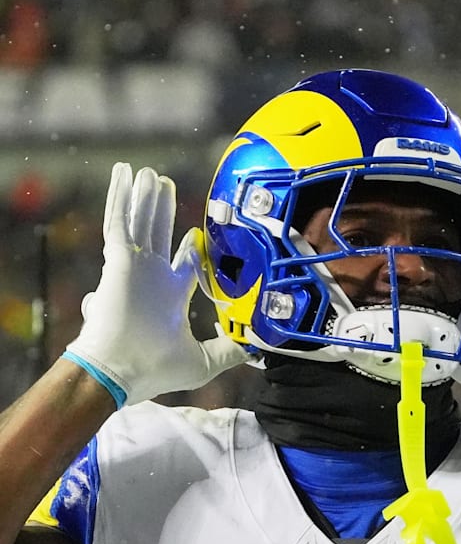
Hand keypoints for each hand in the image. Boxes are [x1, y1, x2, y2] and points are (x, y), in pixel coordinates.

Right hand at [65, 163, 249, 404]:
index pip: (182, 265)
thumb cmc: (153, 370)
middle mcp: (151, 278)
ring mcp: (134, 267)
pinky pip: (119, 221)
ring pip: (140, 222)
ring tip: (147, 173)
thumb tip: (258, 345)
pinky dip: (121, 197)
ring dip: (144, 197)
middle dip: (160, 210)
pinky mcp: (119, 259)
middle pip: (157, 234)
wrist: (120, 370)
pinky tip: (124, 175)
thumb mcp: (204, 361)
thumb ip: (230, 350)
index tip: (194, 233)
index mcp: (169, 297)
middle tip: (163, 184)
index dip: (189, 248)